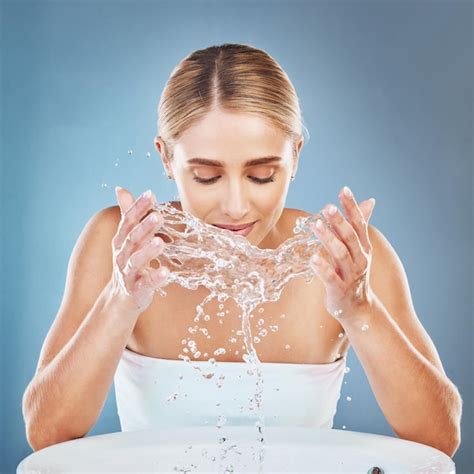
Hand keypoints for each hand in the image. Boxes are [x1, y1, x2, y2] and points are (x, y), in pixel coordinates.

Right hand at [111, 186, 169, 313]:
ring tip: (161, 242)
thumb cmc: (128, 262)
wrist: (121, 297)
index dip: (138, 207)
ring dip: (148, 251)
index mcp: (121, 240)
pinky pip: (146, 283)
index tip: (151, 194)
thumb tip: (120, 188)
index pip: (128, 220)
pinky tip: (166, 272)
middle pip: (132, 239)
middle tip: (158, 216)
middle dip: (144, 227)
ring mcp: (127, 273)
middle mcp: (122, 255)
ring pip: (136, 261)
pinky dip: (155, 278)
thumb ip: (127, 214)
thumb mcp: (127, 238)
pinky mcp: (136, 289)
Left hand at [309, 186, 375, 319]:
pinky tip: (313, 258)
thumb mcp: (359, 249)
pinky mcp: (339, 289)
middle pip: (350, 237)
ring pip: (340, 254)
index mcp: (363, 248)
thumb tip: (370, 201)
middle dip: (339, 221)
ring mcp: (350, 275)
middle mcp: (359, 259)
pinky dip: (322, 267)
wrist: (358, 308)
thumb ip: (360, 225)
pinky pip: (331, 277)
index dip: (351, 207)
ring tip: (316, 225)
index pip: (359, 223)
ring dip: (329, 239)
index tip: (343, 190)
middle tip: (328, 207)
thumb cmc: (354, 274)